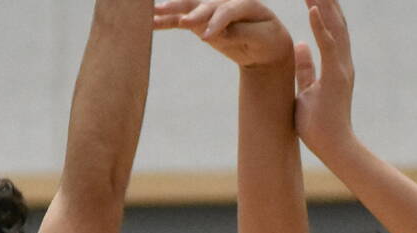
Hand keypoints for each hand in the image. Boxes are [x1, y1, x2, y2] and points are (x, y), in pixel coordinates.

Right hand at [153, 0, 292, 69]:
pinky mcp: (199, 21)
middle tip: (182, 20)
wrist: (265, 44)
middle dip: (192, 12)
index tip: (207, 38)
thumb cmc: (267, 40)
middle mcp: (225, 2)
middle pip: (205, 4)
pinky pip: (180, 21)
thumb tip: (218, 35)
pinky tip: (148, 22)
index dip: (217, 22)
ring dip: (170, 10)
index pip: (227, 10)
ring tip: (151, 13)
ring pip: (188, 8)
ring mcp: (210, 9)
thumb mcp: (263, 39)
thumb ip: (241, 34)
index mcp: (245, 3)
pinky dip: (165, 22)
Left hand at [292, 0, 356, 158]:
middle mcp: (343, 63)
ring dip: (324, 6)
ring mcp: (342, 69)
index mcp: (336, 66)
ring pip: (335, 28)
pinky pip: (328, 46)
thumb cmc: (319, 126)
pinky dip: (321, 26)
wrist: (334, 148)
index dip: (323, 10)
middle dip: (326, 1)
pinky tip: (312, 9)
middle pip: (336, 23)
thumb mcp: (306, 91)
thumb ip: (305, 69)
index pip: (331, 31)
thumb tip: (299, 47)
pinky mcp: (336, 77)